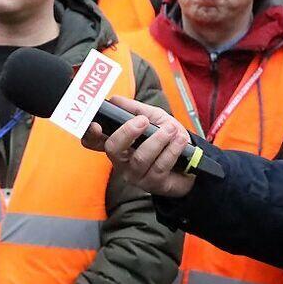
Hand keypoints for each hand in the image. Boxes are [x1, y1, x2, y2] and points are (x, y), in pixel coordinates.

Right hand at [80, 96, 195, 198]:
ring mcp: (136, 175)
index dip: (90, 135)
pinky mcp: (152, 184)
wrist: (192, 161)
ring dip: (158, 140)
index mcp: (118, 144)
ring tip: (171, 129)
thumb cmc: (168, 138)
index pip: (93, 142)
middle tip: (143, 121)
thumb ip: (135, 109)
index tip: (97, 125)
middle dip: (127, 132)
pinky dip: (171, 150)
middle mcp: (121, 161)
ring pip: (140, 158)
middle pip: (113, 148)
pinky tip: (179, 141)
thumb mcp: (154, 118)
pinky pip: (159, 166)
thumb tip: (115, 100)